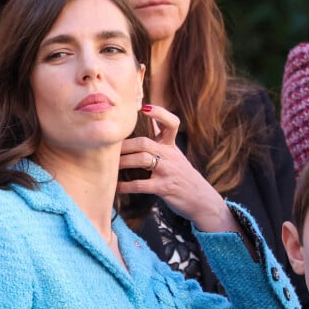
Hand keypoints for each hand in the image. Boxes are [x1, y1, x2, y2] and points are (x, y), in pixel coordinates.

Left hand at [117, 105, 237, 232]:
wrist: (201, 199)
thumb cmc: (183, 174)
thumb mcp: (175, 153)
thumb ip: (162, 135)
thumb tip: (149, 113)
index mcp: (172, 146)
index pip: (171, 123)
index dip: (159, 113)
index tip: (144, 108)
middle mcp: (171, 156)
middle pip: (145, 142)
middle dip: (124, 145)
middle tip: (107, 148)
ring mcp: (168, 171)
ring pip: (142, 159)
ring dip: (123, 162)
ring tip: (109, 166)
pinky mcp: (165, 188)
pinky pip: (141, 185)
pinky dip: (126, 186)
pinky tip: (116, 187)